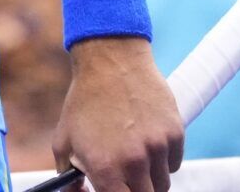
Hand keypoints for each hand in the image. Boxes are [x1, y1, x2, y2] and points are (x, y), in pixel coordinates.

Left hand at [53, 37, 183, 191]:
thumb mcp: (64, 138)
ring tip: (135, 155)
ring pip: (162, 183)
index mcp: (105, 167)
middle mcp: (134, 161)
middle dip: (135, 190)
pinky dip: (164, 159)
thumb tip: (79, 191)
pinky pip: (174, 163)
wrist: (112, 61)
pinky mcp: (175, 134)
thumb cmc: (85, 100)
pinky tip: (147, 139)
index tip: (113, 189)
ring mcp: (157, 148)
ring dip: (150, 177)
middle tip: (127, 178)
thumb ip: (68, 174)